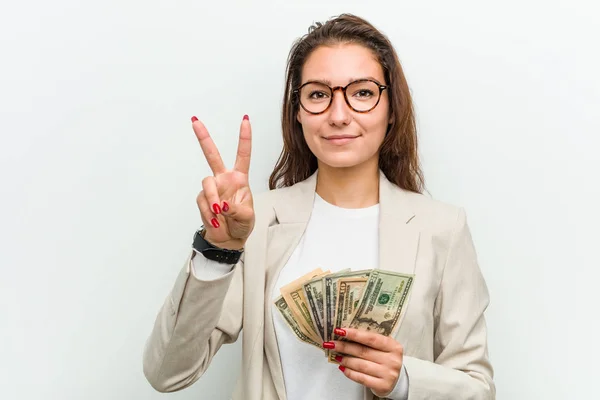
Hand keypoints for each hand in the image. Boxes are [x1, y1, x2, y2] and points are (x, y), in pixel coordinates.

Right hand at [192, 115, 254, 249]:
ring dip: (213, 199)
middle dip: (203, 138)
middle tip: (195, 121)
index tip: (245, 120)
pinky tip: (215, 220)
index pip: (243, 155)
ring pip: (207, 184)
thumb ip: (237, 210)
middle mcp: (224, 179)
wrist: (228, 239)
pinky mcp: (202, 199)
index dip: (244, 138)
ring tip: (219, 212)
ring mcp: (212, 188)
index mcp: (239, 178)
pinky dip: (209, 212)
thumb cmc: (242, 225)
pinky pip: (203, 202)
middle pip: (212, 155)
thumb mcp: (247, 218)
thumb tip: (223, 204)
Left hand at [327, 328, 403, 397]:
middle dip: (344, 346)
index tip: (340, 331)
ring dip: (345, 359)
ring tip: (336, 356)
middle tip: (331, 343)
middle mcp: (392, 360)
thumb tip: (346, 334)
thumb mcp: (383, 348)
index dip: (354, 334)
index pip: (371, 338)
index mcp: (393, 346)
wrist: (396, 380)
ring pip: (360, 365)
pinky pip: (361, 378)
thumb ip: (369, 341)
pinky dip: (349, 372)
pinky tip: (342, 367)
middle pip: (363, 351)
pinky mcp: (382, 385)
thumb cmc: (386, 360)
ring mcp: (388, 374)